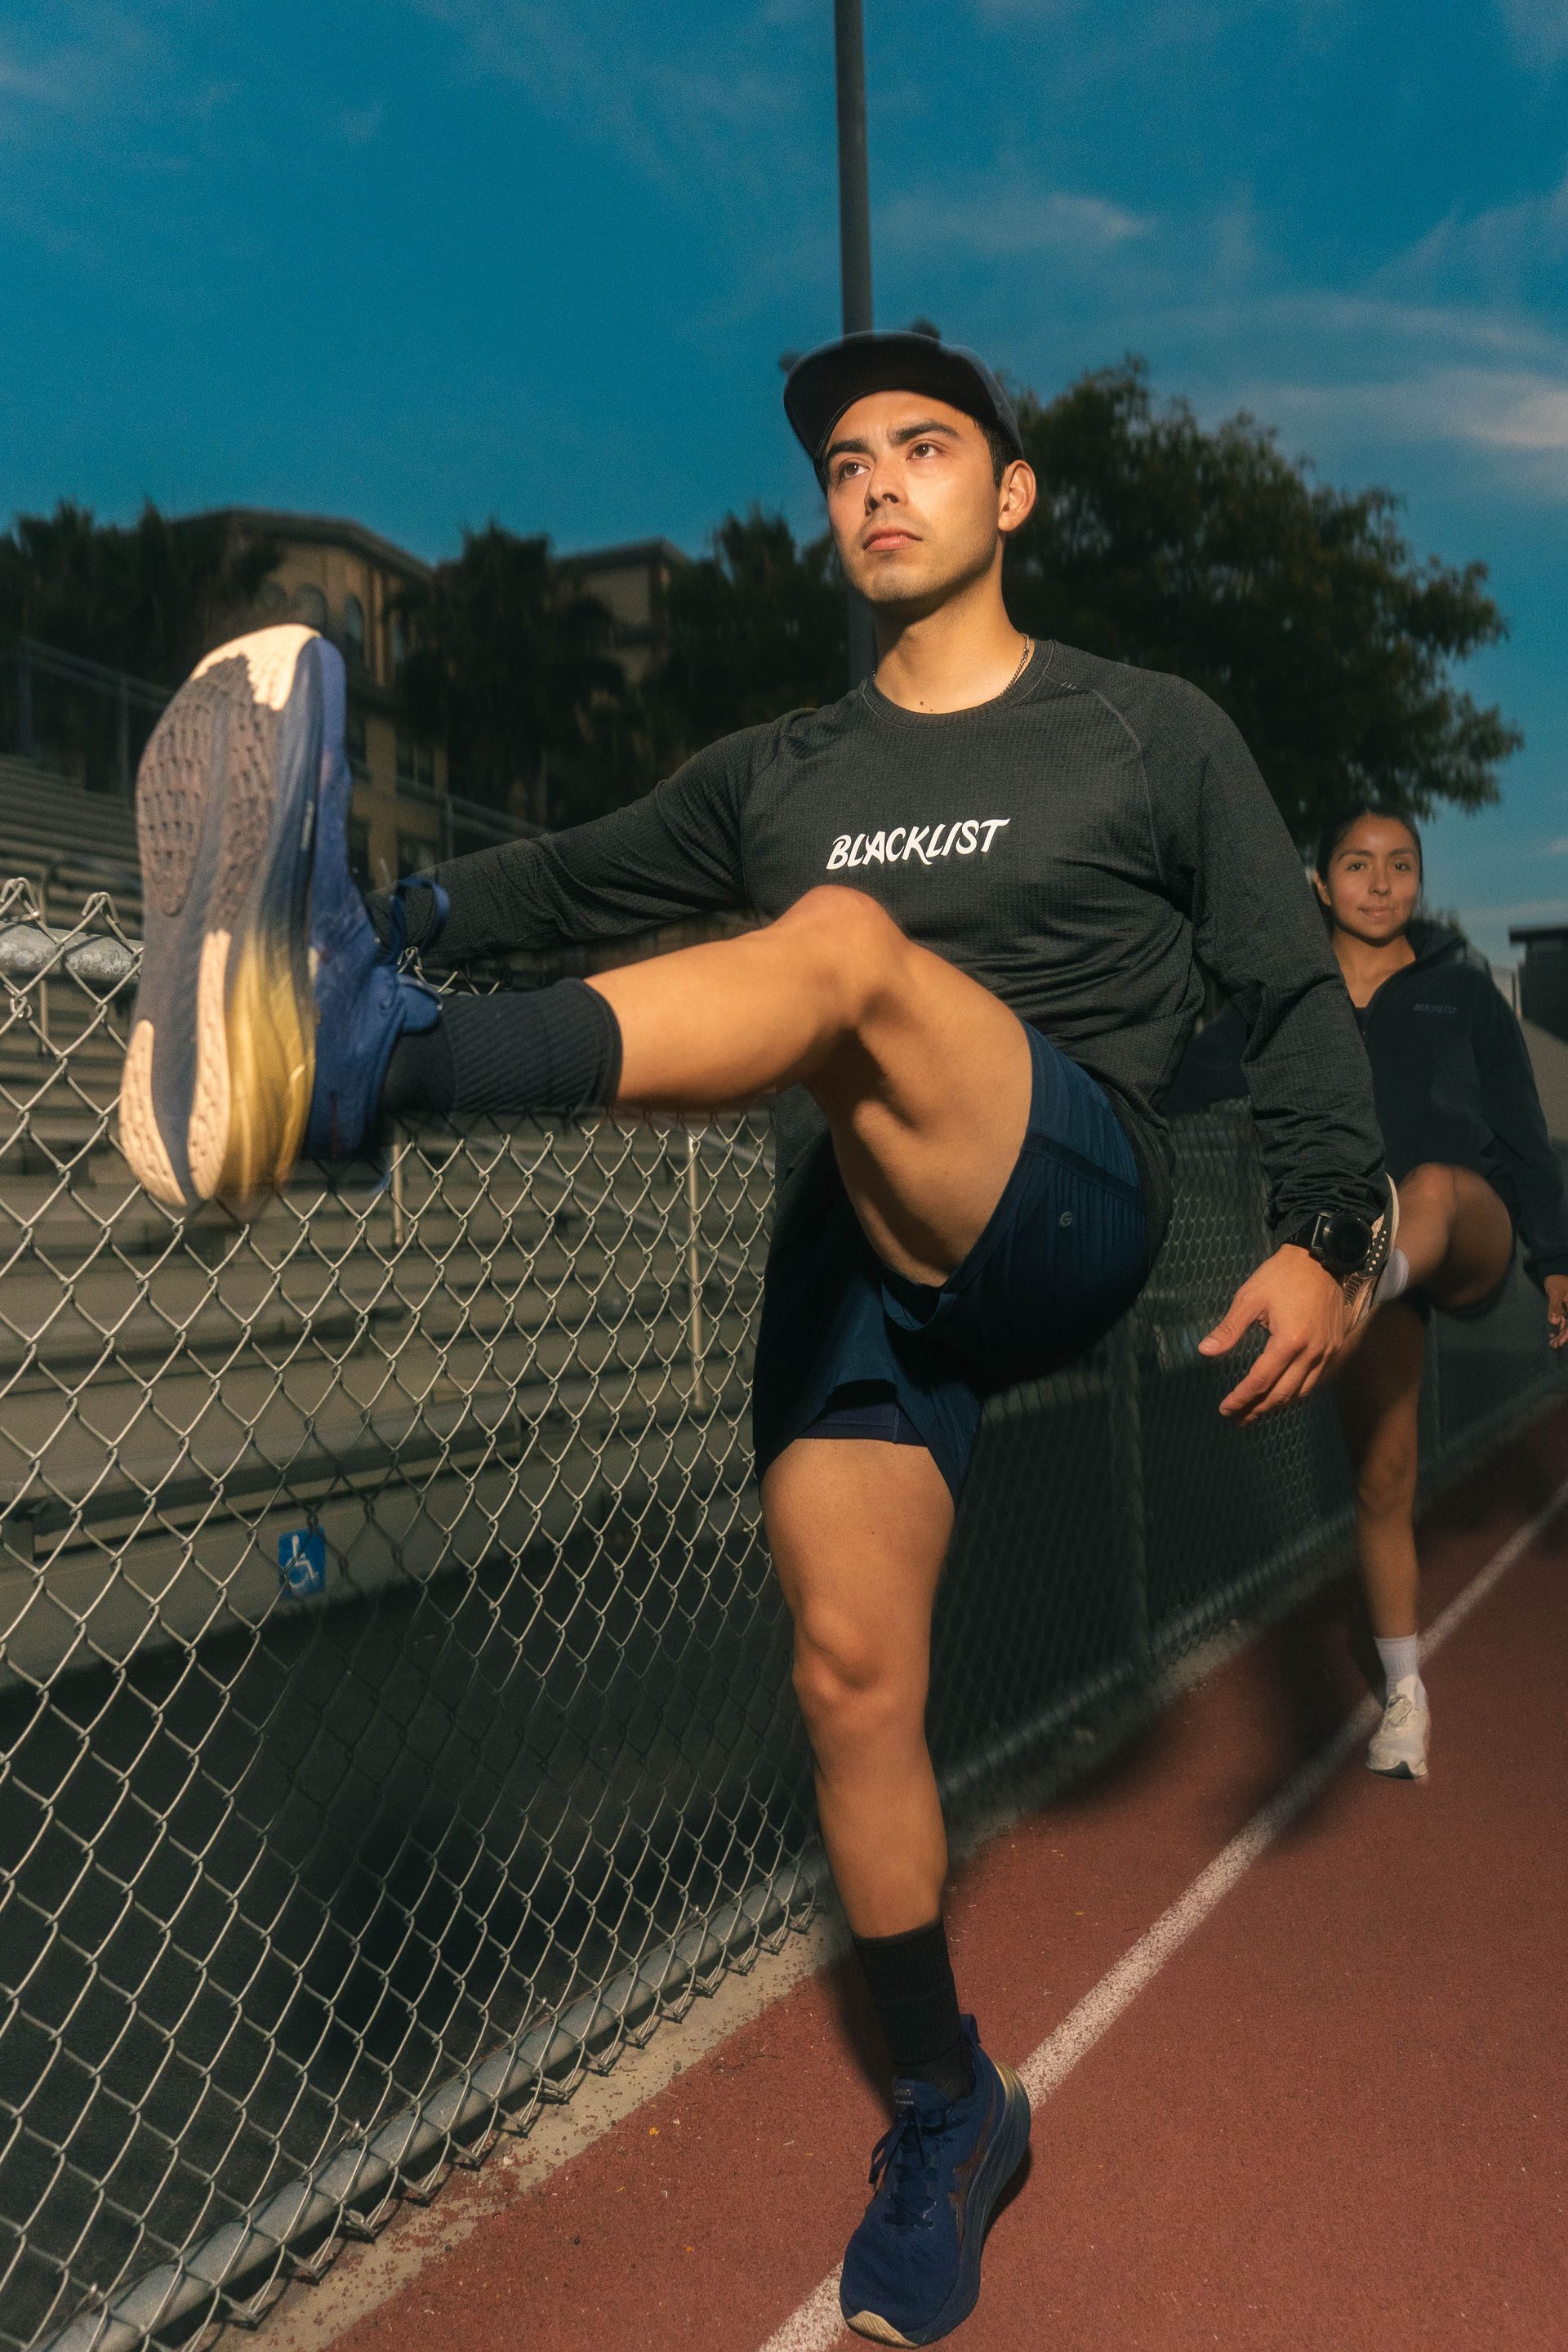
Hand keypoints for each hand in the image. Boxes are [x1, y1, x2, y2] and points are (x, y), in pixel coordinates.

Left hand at [1197, 1244, 1349, 1424]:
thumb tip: (1205, 1352)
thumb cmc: (1282, 1276)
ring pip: (1301, 1392)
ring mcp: (1327, 1353)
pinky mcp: (1335, 1348)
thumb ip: (1229, 1329)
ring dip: (1277, 1406)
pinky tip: (1282, 1395)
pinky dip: (1297, 1393)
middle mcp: (1312, 1353)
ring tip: (1256, 1413)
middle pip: (1282, 1394)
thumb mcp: (1249, 1298)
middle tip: (1238, 1420)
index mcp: (1289, 1341)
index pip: (1261, 1380)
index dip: (1242, 1398)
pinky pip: (1315, 1381)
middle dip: (1258, 1410)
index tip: (1225, 1409)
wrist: (1323, 1260)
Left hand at [1547, 1275, 1567, 1350]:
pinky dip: (1559, 1327)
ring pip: (1567, 1324)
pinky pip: (1563, 1320)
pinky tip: (1553, 1334)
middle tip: (1554, 1345)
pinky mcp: (1565, 1308)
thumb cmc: (1556, 1280)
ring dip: (1561, 1333)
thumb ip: (1555, 1307)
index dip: (1567, 1334)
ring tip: (1553, 1343)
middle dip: (1564, 1336)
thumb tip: (1554, 1322)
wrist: (1554, 1270)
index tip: (1560, 1342)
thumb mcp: (1555, 1293)